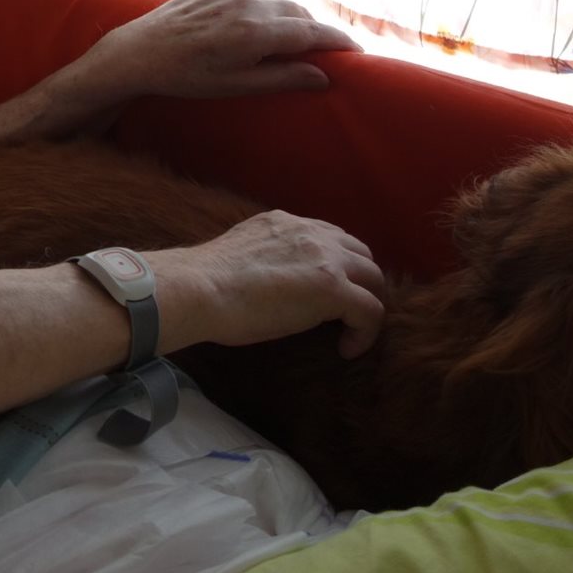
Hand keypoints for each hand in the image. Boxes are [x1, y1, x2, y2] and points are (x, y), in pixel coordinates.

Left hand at [84, 0, 360, 103]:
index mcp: (256, 32)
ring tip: (295, 40)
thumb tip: (325, 76)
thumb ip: (283, 78)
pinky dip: (267, 6)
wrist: (139, 51)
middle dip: (315, 31)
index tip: (358, 51)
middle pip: (300, 13)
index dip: (339, 41)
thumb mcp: (237, 85)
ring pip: (278, 0)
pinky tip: (261, 24)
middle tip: (325, 51)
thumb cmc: (187, 76)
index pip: (313, 32)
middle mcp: (248, 3)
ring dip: (291, 18)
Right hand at [150, 210, 385, 358]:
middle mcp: (310, 232)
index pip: (330, 236)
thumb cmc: (206, 281)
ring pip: (373, 278)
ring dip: (368, 304)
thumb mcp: (242, 251)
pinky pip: (371, 311)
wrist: (199, 289)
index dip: (338, 265)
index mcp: (284, 222)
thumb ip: (265, 255)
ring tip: (352, 330)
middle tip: (348, 312)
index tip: (328, 291)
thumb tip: (268, 279)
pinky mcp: (333, 289)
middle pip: (361, 253)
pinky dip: (365, 333)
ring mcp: (325, 259)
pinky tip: (347, 350)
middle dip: (361, 282)